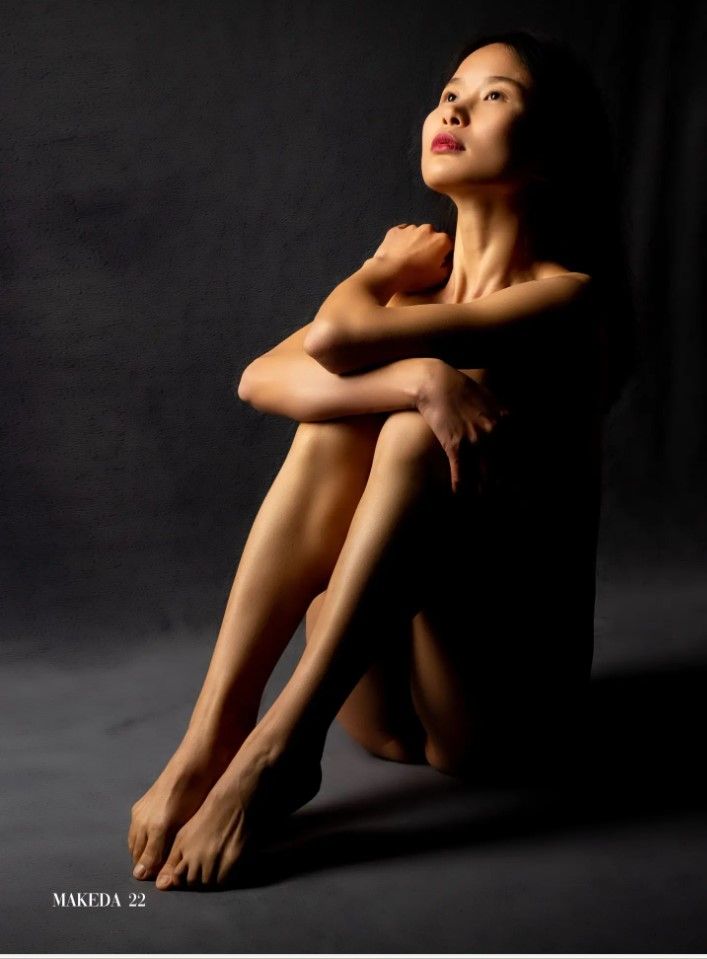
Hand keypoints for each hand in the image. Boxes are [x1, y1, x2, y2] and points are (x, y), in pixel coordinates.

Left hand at [371, 223, 452, 292]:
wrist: (388, 272)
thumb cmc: (416, 276)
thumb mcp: (439, 277)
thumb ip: (448, 267)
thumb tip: (447, 261)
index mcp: (442, 240)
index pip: (450, 244)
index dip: (446, 254)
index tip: (440, 263)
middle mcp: (428, 229)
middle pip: (433, 237)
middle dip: (431, 246)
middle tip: (423, 261)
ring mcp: (410, 228)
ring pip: (418, 234)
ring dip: (416, 242)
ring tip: (409, 257)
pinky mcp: (395, 230)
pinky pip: (402, 233)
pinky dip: (403, 240)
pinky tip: (399, 251)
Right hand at [416, 359, 509, 494]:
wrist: (437, 384)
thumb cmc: (463, 390)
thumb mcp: (492, 400)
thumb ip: (505, 416)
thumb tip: (514, 428)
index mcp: (505, 420)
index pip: (520, 452)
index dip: (524, 472)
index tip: (522, 485)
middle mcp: (493, 431)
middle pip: (506, 467)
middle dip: (507, 486)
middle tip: (509, 497)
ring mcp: (475, 439)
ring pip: (486, 474)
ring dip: (485, 489)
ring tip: (483, 496)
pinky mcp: (455, 445)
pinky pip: (460, 473)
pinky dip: (459, 486)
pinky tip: (457, 493)